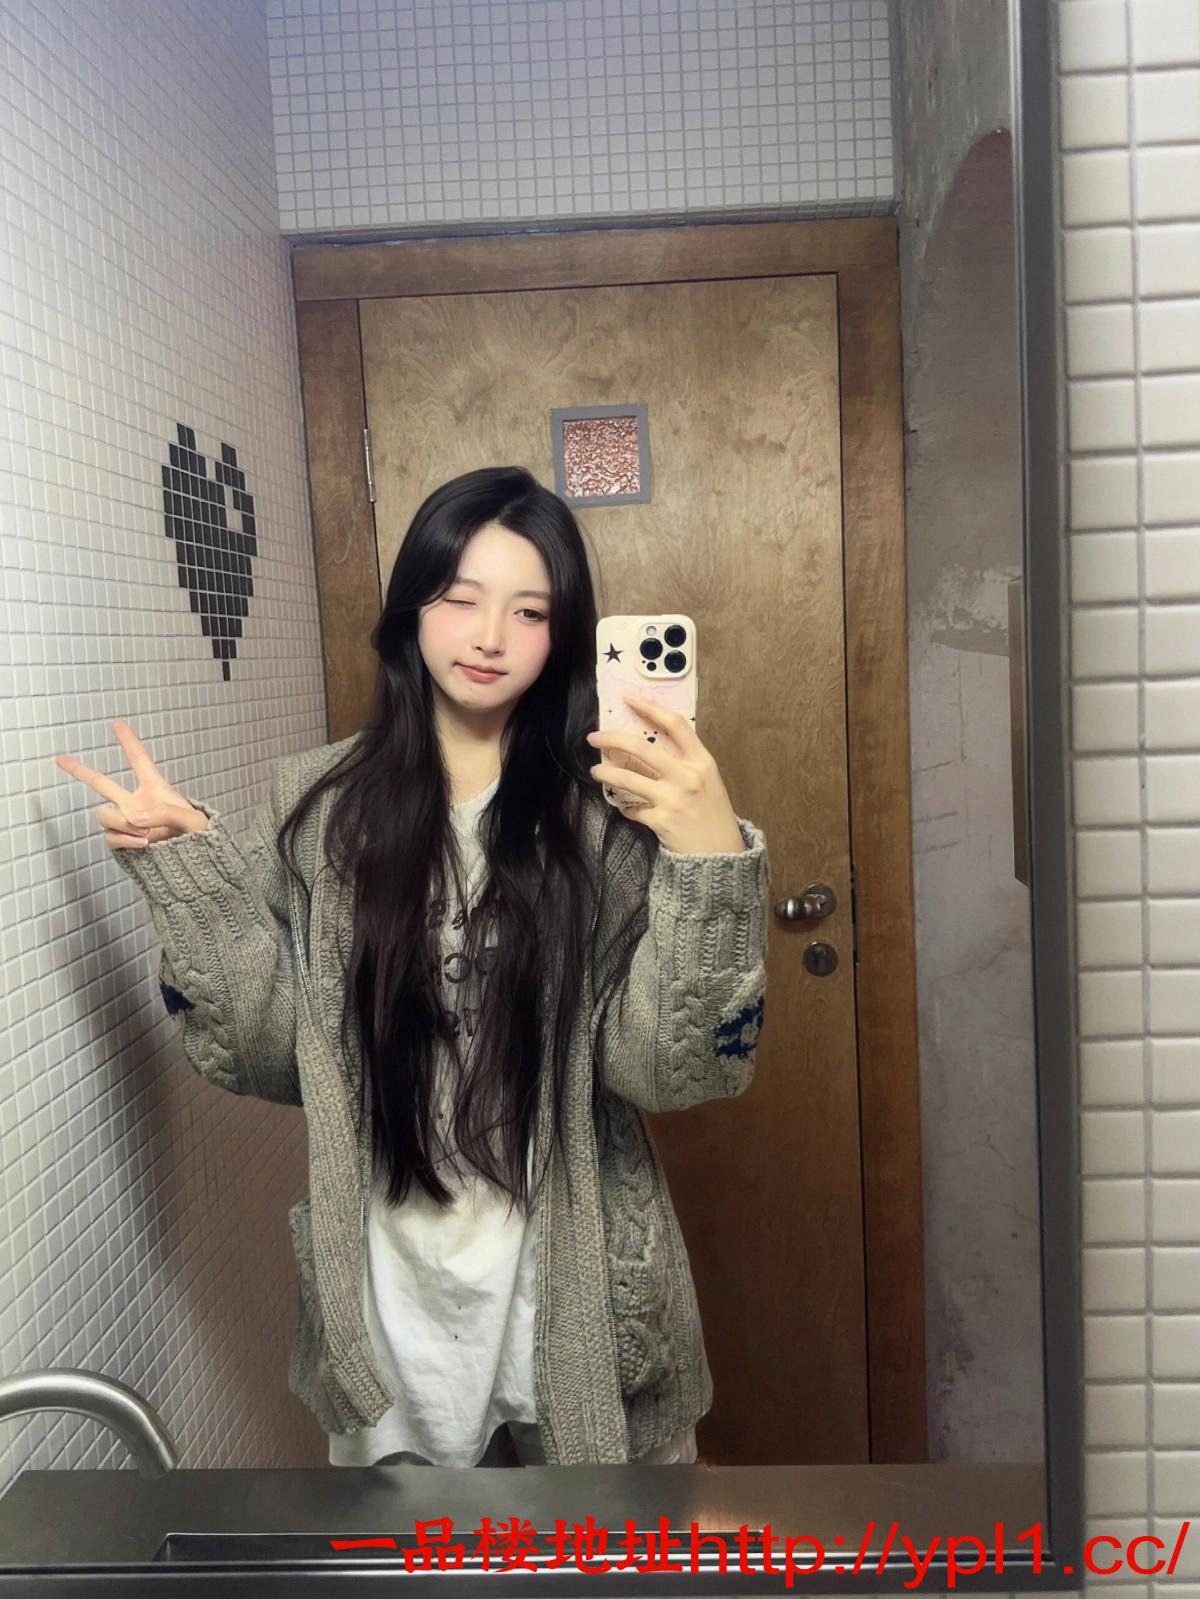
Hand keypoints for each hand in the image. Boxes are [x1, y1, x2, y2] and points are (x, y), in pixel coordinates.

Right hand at [54, 719, 209, 852]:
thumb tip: (135, 817)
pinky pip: (110, 837)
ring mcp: (128, 822)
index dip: (128, 741)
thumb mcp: (195, 821)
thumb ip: (167, 813)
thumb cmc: (202, 837)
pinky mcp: (124, 840)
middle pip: (102, 784)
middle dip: (80, 771)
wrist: (197, 863)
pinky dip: (123, 839)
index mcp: (157, 789)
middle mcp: (137, 803)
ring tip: (147, 832)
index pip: (139, 760)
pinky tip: (142, 843)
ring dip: (122, 823)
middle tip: (61, 759)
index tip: (116, 724)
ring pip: (105, 815)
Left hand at [586, 694, 745, 854]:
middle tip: (594, 737)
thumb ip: (684, 763)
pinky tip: (627, 807)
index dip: (649, 707)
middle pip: (642, 747)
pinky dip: (626, 807)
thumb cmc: (714, 815)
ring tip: (597, 770)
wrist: (721, 855)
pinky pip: (632, 809)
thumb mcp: (707, 781)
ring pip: (629, 778)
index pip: (674, 723)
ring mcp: (674, 799)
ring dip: (607, 772)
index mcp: (702, 761)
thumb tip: (648, 747)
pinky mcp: (662, 820)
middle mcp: (688, 776)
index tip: (628, 698)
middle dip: (612, 739)